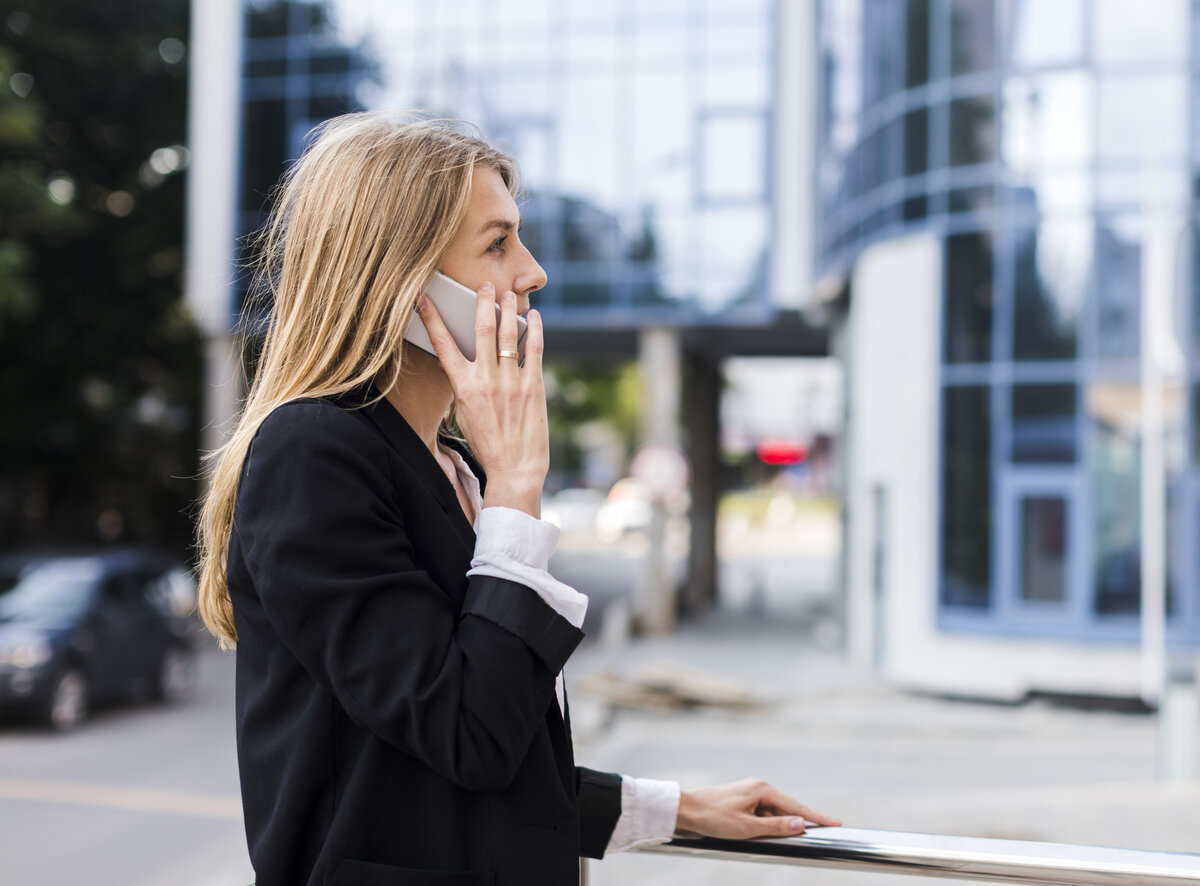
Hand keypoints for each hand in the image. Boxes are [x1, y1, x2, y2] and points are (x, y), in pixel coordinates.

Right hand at [416, 282, 547, 516]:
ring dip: (507, 309)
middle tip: (484, 283)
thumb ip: (467, 385)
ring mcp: (511, 381)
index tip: (425, 298)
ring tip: (507, 294)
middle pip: (482, 330)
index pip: (443, 345)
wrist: (515, 469)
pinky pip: (534, 349)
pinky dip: (534, 329)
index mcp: (463, 387)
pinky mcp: (534, 385)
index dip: (433, 319)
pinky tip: (533, 317)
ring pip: (508, 334)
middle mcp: (486, 380)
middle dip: (481, 302)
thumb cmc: (488, 444)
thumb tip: (468, 362)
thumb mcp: (466, 414)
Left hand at [675, 778, 841, 839]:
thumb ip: (776, 826)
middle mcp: (759, 788)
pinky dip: (767, 828)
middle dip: (798, 825)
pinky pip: (762, 817)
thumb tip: (800, 824)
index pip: (796, 806)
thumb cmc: (713, 817)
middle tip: (820, 833)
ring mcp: (751, 795)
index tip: (836, 823)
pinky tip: (762, 837)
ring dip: (778, 828)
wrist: (685, 811)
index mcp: (762, 789)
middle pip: (787, 810)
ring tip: (778, 839)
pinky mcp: (743, 804)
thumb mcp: (746, 827)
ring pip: (774, 816)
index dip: (817, 817)